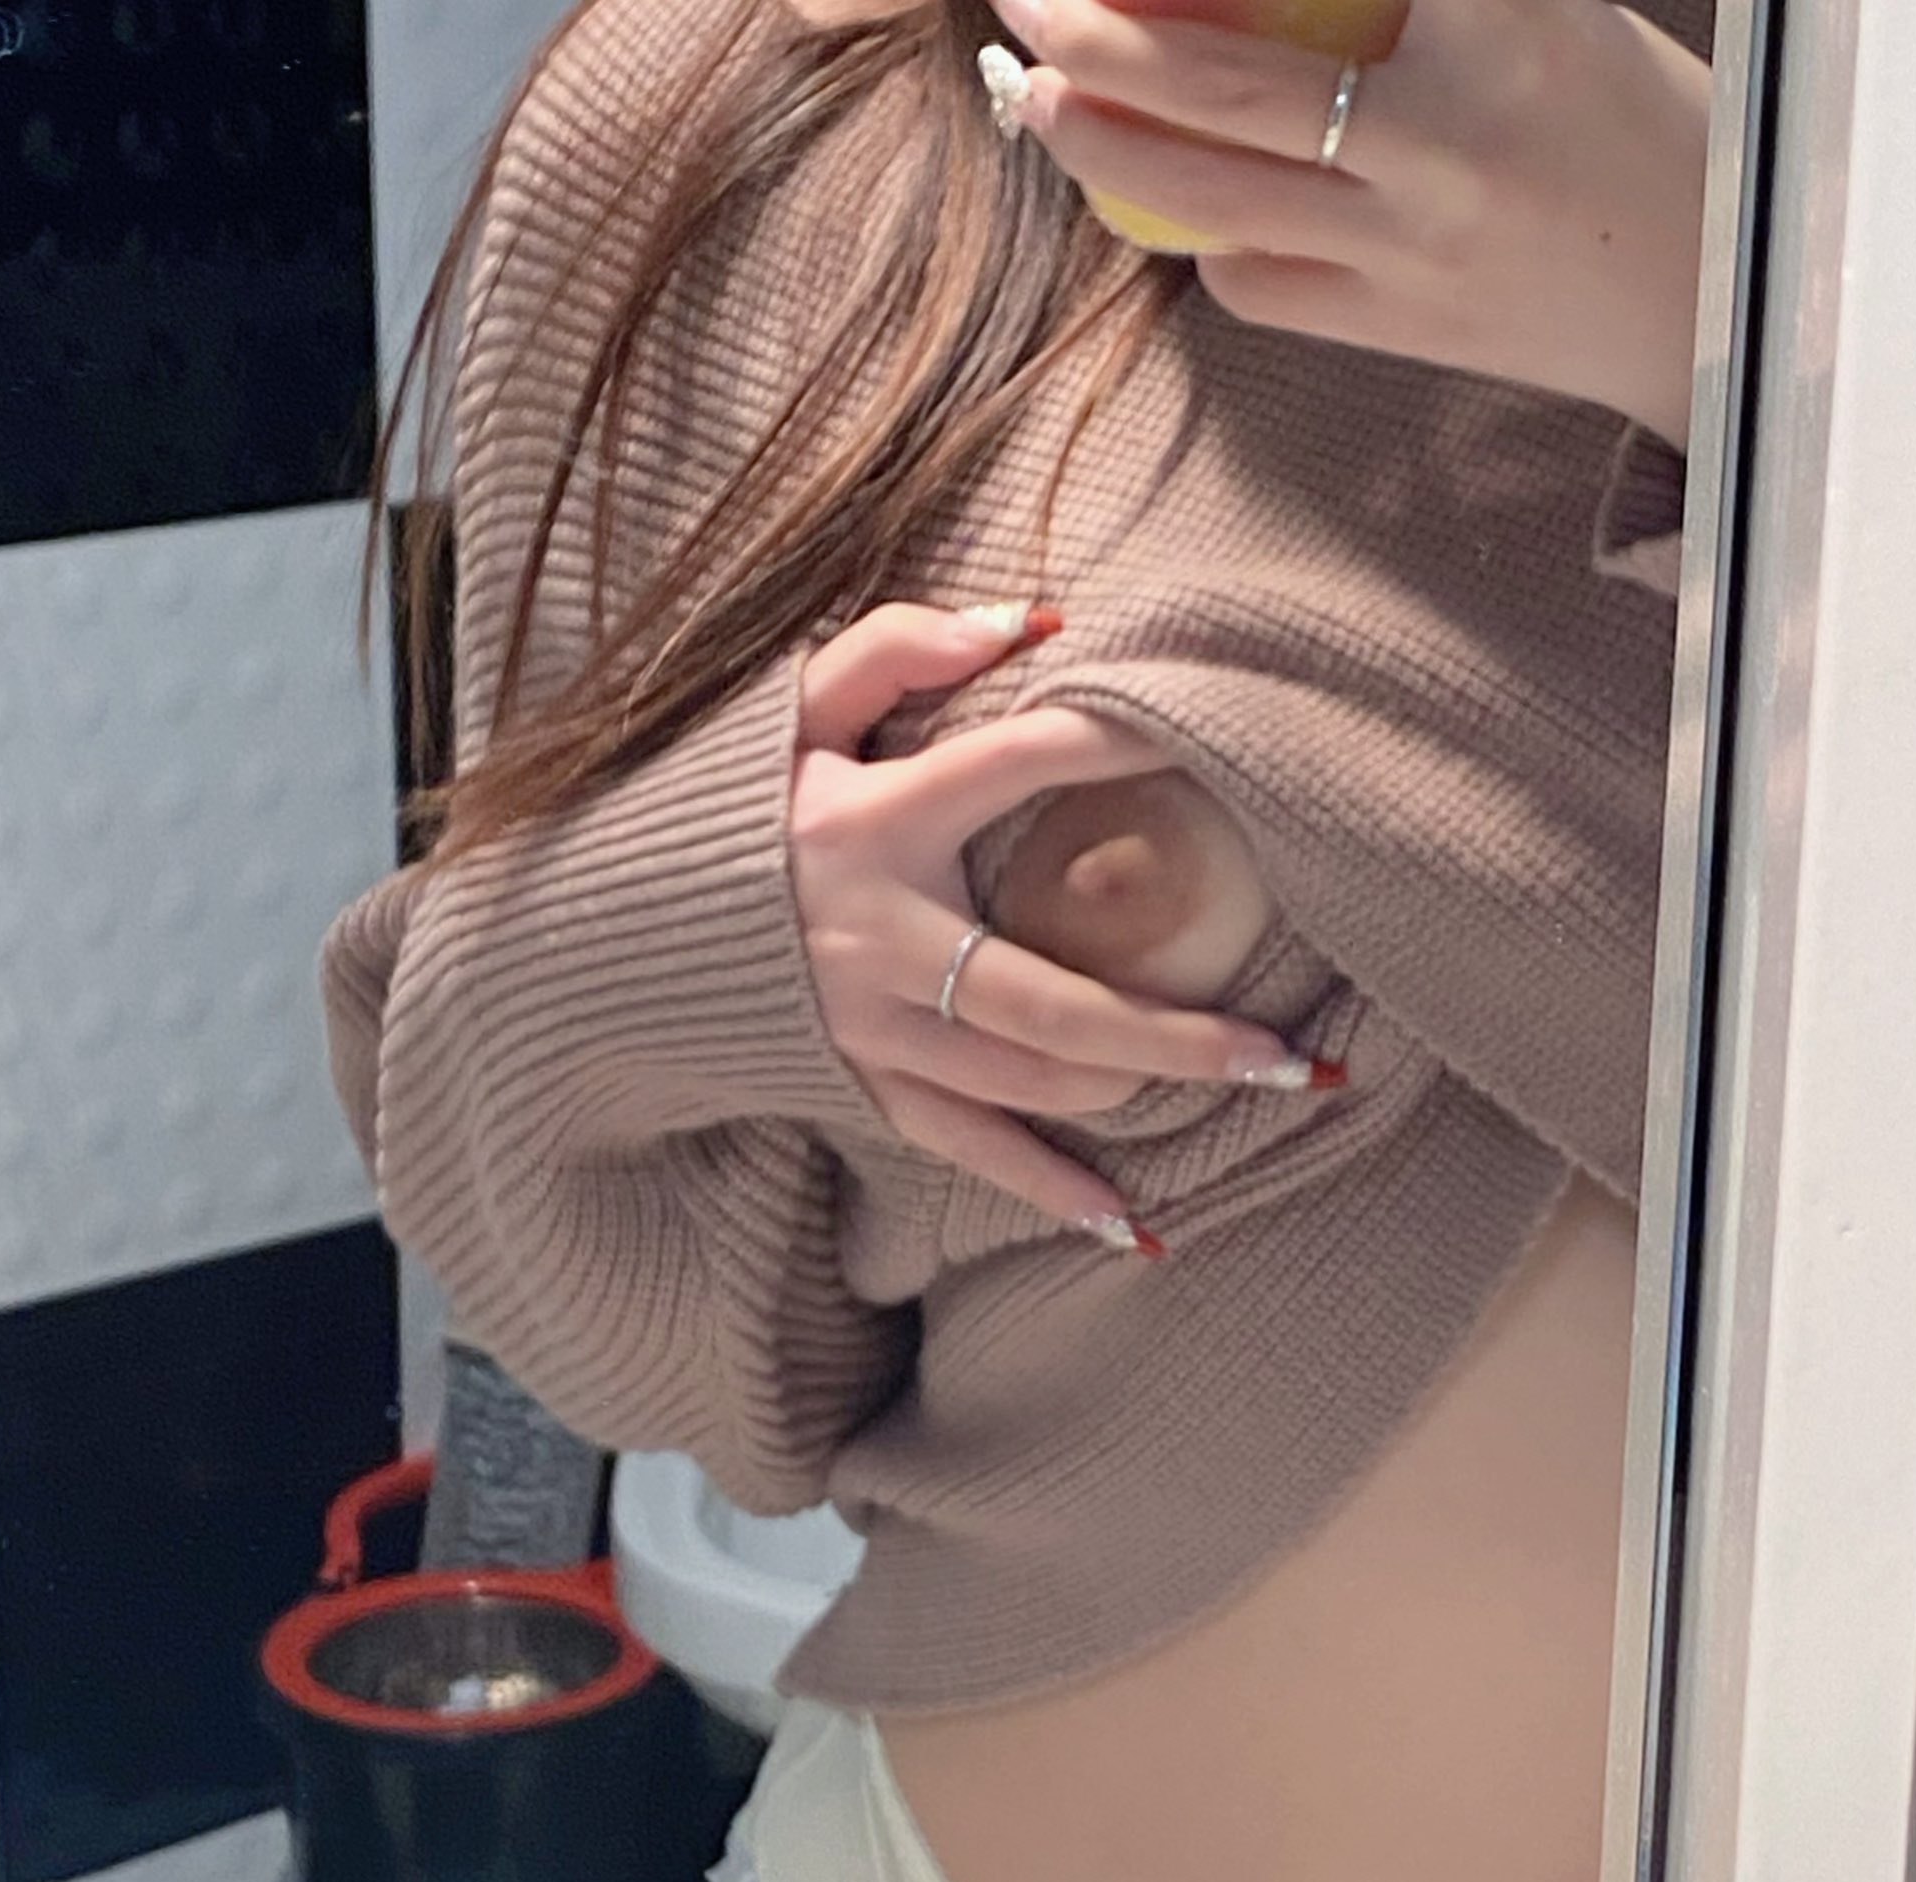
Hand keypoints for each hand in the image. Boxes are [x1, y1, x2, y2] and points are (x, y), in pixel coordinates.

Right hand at [791, 603, 1309, 1236]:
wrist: (622, 928)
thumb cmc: (736, 807)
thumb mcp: (795, 709)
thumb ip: (899, 646)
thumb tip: (1034, 620)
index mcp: (869, 824)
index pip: (1016, 765)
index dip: (1119, 744)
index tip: (1217, 740)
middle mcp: (876, 939)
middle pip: (1053, 1000)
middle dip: (1180, 1031)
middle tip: (1294, 1048)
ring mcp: (870, 1028)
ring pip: (1026, 1082)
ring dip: (1142, 1087)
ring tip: (1252, 1082)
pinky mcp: (862, 1082)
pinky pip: (966, 1150)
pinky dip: (1049, 1192)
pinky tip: (1137, 1228)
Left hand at [990, 0, 1711, 448]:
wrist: (1699, 294)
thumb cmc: (1617, 123)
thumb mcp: (1541, 8)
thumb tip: (1262, 1)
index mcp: (1506, 24)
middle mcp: (1448, 139)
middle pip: (1227, 88)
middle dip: (1100, 36)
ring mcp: (1411, 250)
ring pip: (1212, 201)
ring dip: (1103, 148)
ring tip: (1045, 100)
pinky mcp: (1390, 332)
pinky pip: (1256, 283)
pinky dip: (1205, 238)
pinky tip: (1190, 203)